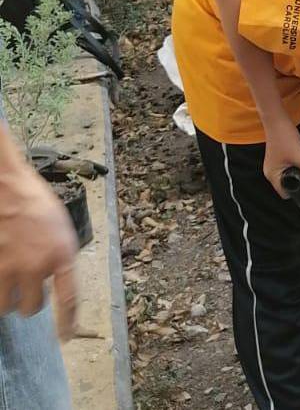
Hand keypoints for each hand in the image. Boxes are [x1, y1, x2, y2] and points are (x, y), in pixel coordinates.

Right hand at [0, 165, 76, 339]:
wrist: (6, 188)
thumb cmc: (34, 203)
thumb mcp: (60, 229)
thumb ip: (58, 256)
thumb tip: (54, 278)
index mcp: (61, 254)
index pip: (68, 299)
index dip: (67, 322)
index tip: (65, 337)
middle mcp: (35, 265)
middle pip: (31, 308)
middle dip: (30, 303)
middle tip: (28, 290)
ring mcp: (7, 266)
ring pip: (5, 305)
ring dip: (7, 298)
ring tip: (10, 282)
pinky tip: (1, 273)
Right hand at [262, 122, 299, 197]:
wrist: (278, 121)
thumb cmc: (283, 138)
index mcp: (273, 175)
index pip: (285, 193)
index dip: (297, 192)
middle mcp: (271, 172)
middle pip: (288, 184)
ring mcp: (275, 164)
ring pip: (290, 175)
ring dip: (299, 172)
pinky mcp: (279, 157)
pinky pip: (289, 167)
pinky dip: (297, 165)